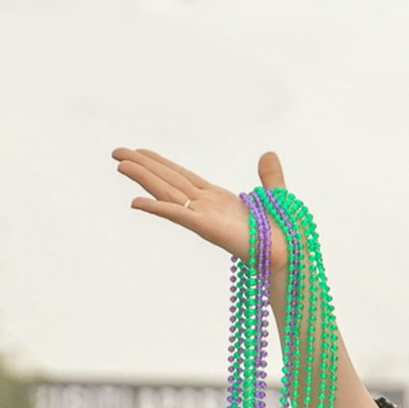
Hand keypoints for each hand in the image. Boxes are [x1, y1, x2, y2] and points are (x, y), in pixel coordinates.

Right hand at [114, 147, 288, 271]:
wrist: (292, 256)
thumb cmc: (284, 233)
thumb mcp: (277, 195)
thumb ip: (270, 176)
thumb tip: (269, 153)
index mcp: (218, 198)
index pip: (182, 176)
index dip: (161, 163)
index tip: (140, 151)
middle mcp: (206, 207)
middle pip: (168, 181)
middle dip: (143, 166)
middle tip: (116, 152)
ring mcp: (204, 217)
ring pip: (167, 193)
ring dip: (143, 178)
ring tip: (120, 165)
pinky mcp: (208, 228)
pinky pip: (179, 215)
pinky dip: (158, 208)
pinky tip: (136, 202)